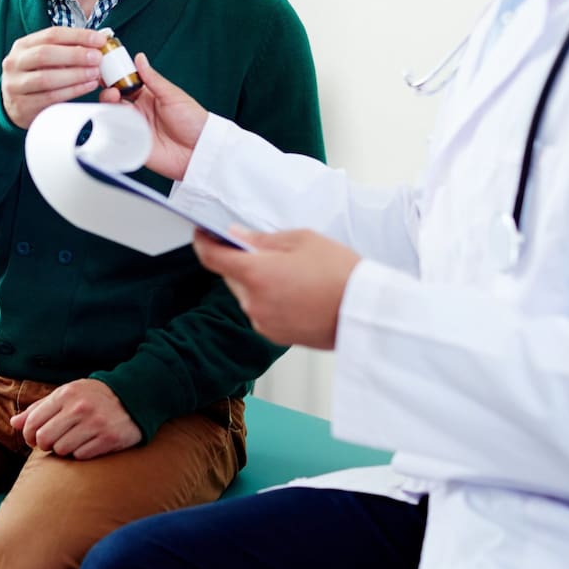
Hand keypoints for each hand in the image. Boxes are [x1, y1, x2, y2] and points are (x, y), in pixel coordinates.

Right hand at [0, 27, 108, 129]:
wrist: (15, 104)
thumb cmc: (37, 76)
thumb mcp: (47, 58)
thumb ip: (68, 49)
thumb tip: (98, 43)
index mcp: (22, 45)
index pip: (51, 34)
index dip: (78, 36)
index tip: (99, 40)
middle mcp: (14, 63)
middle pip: (45, 54)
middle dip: (75, 55)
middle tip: (97, 58)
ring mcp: (15, 85)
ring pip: (46, 78)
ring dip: (75, 75)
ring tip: (95, 73)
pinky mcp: (22, 106)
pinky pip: (50, 98)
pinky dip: (72, 91)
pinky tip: (87, 86)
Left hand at [9, 378, 141, 459]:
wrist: (133, 397)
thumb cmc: (92, 397)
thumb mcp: (66, 395)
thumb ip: (39, 408)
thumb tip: (13, 423)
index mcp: (66, 394)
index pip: (33, 422)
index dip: (29, 435)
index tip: (35, 439)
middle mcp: (80, 407)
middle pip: (45, 439)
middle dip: (45, 445)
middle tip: (52, 443)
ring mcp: (96, 423)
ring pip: (62, 449)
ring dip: (64, 450)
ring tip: (72, 441)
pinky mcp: (109, 439)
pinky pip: (81, 456)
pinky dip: (81, 453)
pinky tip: (88, 444)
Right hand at [98, 53, 208, 179]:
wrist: (200, 150)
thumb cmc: (193, 121)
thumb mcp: (172, 95)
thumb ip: (153, 79)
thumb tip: (140, 58)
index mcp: (147, 97)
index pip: (126, 84)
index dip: (116, 77)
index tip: (109, 69)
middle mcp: (138, 112)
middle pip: (114, 100)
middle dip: (109, 92)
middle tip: (112, 90)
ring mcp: (134, 129)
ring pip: (112, 117)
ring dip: (108, 108)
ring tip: (113, 102)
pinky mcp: (133, 146)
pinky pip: (116, 137)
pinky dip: (110, 129)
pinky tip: (111, 121)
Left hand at [194, 228, 360, 349]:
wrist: (366, 313)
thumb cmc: (341, 274)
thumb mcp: (302, 240)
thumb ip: (262, 239)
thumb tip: (236, 236)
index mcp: (256, 274)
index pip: (211, 257)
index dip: (203, 242)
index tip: (202, 233)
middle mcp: (253, 302)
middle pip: (229, 276)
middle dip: (236, 260)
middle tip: (256, 246)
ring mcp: (263, 322)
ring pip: (244, 294)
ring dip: (253, 280)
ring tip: (284, 269)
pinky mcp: (275, 335)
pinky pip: (259, 310)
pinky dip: (266, 297)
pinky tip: (291, 289)